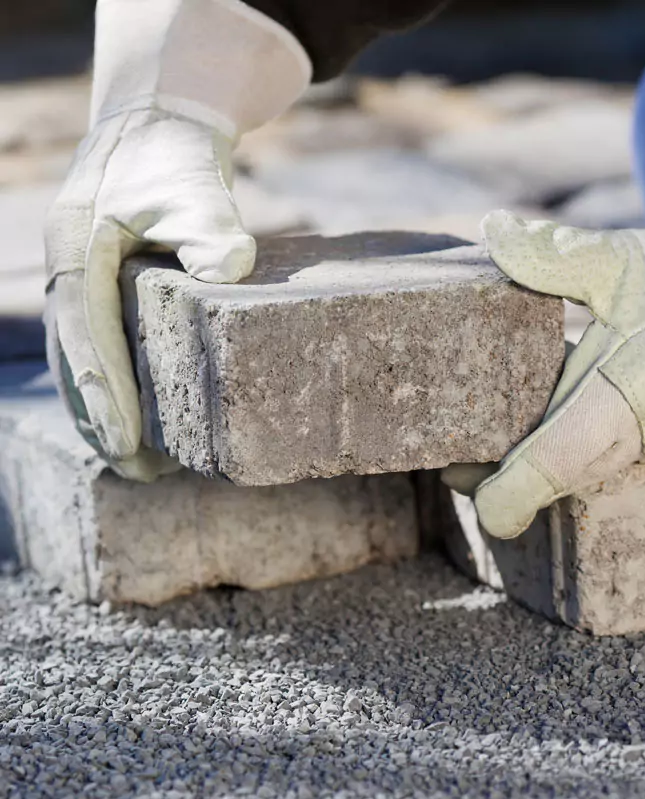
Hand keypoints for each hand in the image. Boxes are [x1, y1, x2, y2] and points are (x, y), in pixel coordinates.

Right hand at [45, 111, 254, 479]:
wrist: (154, 130)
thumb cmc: (175, 161)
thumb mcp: (194, 184)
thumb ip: (211, 224)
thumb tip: (230, 267)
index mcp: (78, 246)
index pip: (86, 331)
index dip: (105, 390)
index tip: (128, 442)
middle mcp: (66, 271)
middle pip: (74, 361)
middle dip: (103, 420)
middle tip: (141, 473)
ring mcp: (74, 285)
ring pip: (78, 364)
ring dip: (102, 416)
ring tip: (140, 468)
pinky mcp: (94, 295)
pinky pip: (92, 353)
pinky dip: (109, 393)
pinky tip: (134, 427)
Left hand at [444, 210, 644, 538]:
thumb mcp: (624, 262)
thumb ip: (554, 256)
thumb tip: (494, 232)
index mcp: (630, 395)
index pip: (557, 461)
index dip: (508, 492)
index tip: (463, 489)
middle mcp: (643, 435)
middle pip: (554, 480)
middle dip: (500, 479)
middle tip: (452, 464)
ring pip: (576, 471)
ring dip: (530, 463)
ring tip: (478, 447)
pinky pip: (597, 458)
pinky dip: (560, 449)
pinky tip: (527, 428)